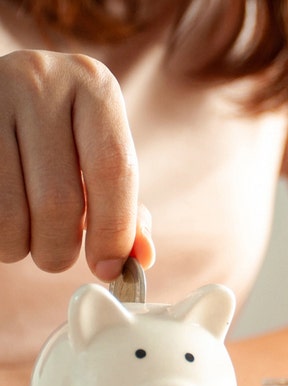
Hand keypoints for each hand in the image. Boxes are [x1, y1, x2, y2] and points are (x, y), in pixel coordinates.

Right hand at [0, 49, 151, 279]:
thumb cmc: (59, 130)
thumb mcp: (97, 150)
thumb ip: (124, 204)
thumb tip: (141, 258)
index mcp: (94, 86)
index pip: (113, 170)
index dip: (114, 230)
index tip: (108, 267)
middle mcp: (41, 82)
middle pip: (59, 198)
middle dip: (61, 248)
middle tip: (58, 257)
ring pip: (8, 211)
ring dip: (21, 246)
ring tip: (26, 239)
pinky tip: (5, 222)